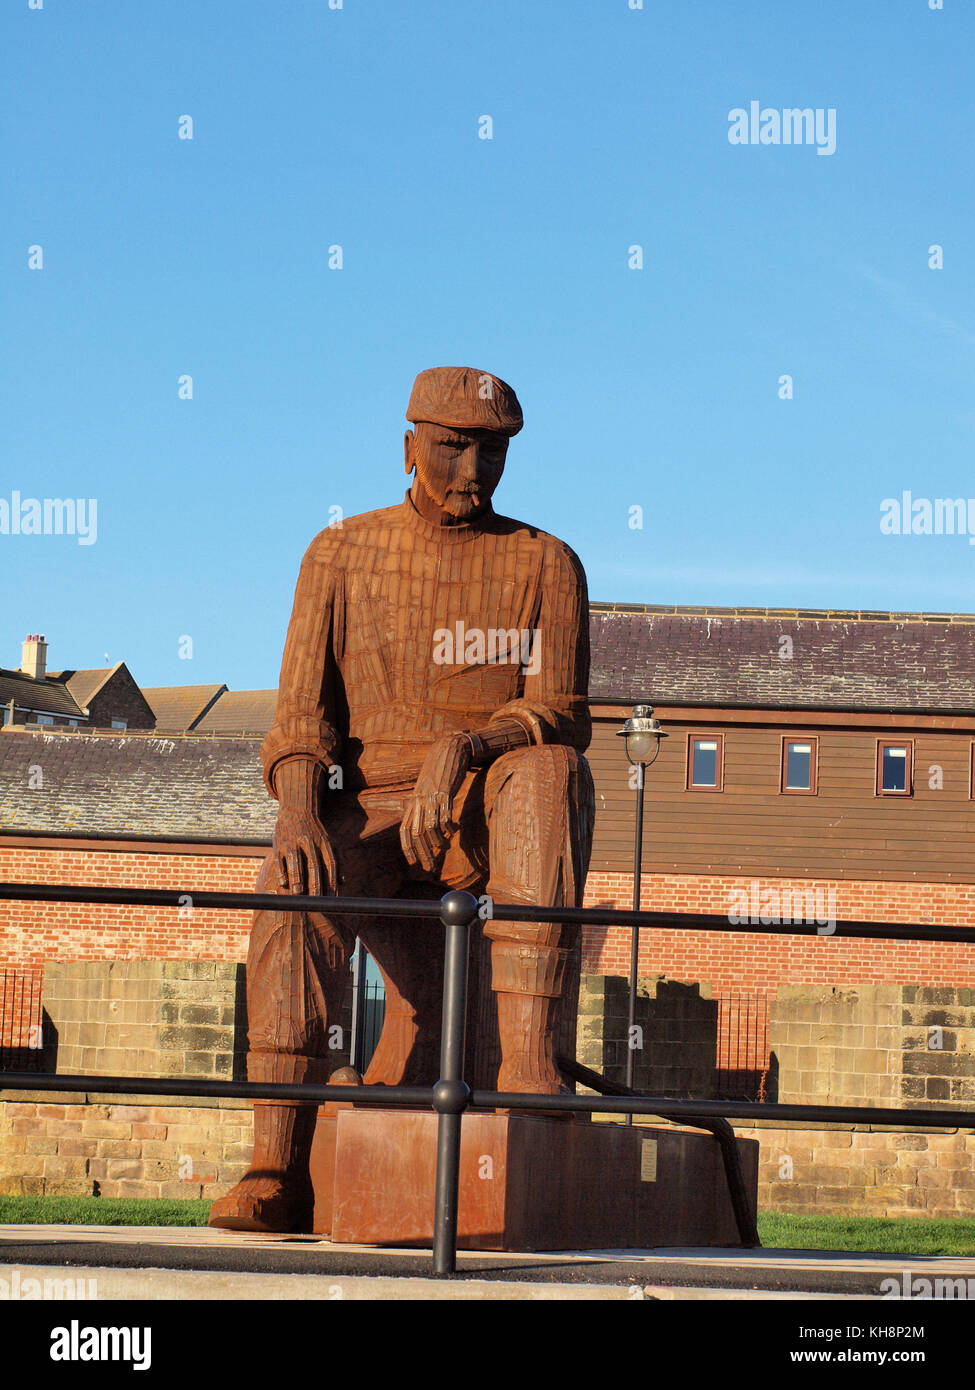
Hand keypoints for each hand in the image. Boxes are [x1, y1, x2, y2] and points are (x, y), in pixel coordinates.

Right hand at [272, 806, 337, 897]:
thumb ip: (334, 861)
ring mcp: (293, 841)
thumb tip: (343, 882)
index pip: (330, 864)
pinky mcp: (278, 843)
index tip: (332, 898)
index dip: (332, 882)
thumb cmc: (314, 831)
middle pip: (314, 865)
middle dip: (315, 884)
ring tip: (298, 894)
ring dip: (297, 879)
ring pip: (295, 862)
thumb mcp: (327, 842)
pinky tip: (283, 884)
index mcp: (324, 842)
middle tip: (315, 902)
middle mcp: (309, 841)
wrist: (297, 807)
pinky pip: (279, 859)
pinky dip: (281, 872)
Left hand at [399, 733, 472, 871]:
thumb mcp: (425, 788)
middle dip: (423, 854)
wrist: (449, 750)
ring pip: (430, 828)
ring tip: (445, 848)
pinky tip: (454, 831)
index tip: (414, 863)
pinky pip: (445, 816)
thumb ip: (422, 804)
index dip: (408, 849)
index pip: (404, 830)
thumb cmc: (438, 771)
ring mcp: (432, 797)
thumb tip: (424, 825)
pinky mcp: (446, 793)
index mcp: (413, 801)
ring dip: (438, 842)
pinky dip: (449, 828)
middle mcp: (419, 801)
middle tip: (430, 867)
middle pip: (416, 834)